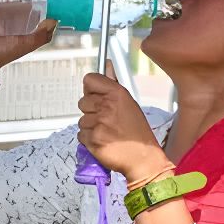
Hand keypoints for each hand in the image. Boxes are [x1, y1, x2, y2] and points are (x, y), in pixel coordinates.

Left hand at [77, 61, 169, 179]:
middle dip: (91, 110)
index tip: (96, 95)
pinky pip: (81, 135)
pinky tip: (102, 140)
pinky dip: (89, 139)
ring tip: (106, 132)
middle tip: (105, 119)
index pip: (89, 80)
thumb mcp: (129, 103)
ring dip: (90, 127)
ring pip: (81, 120)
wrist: (142, 158)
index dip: (91, 89)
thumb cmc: (137, 132)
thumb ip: (113, 85)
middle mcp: (107, 106)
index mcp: (117, 94)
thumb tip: (107, 65)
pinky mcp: (92, 139)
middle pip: (82, 101)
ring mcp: (99, 123)